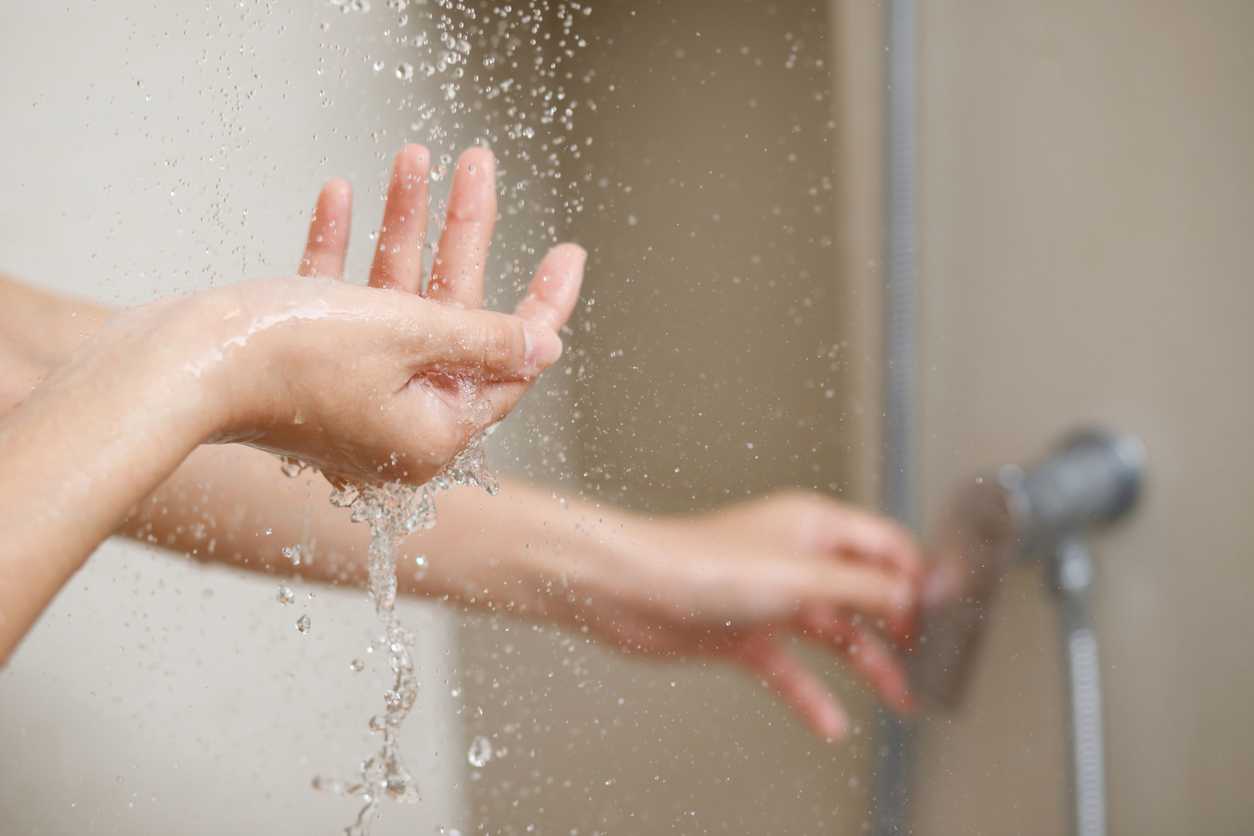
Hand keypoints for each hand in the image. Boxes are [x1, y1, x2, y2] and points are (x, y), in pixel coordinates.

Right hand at [0, 144, 583, 659]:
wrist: (170, 367)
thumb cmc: (287, 357)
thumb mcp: (409, 335)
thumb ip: (483, 337)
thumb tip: (544, 349)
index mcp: (432, 433)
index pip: (509, 365)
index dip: (542, 303)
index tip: (567, 253)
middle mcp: (394, 422)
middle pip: (449, 317)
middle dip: (459, 235)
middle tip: (479, 166)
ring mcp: (346, 396)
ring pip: (392, 300)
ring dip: (400, 227)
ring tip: (414, 157)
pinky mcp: (302, 369)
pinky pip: (337, 304)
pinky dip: (343, 253)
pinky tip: (345, 197)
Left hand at [553, 491, 922, 739]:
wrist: (632, 593)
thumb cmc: (699, 564)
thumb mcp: (802, 575)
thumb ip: (865, 586)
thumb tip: (915, 593)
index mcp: (813, 526)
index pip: (885, 545)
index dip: (917, 578)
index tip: (943, 613)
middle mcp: (795, 559)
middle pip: (864, 593)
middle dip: (899, 626)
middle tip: (927, 658)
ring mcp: (771, 598)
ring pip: (834, 635)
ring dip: (868, 666)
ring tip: (900, 698)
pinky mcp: (745, 634)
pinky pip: (793, 670)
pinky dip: (813, 695)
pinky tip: (830, 721)